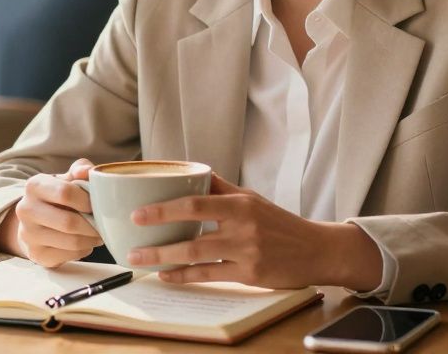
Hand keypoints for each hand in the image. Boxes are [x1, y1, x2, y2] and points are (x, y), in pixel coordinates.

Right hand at [0, 158, 102, 266]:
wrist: (34, 221)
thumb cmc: (57, 196)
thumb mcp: (67, 178)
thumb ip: (80, 169)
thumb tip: (87, 171)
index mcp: (34, 186)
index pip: (65, 193)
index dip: (87, 201)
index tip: (97, 204)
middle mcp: (26, 210)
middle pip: (69, 222)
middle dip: (93, 224)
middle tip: (104, 223)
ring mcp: (28, 234)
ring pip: (72, 242)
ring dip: (92, 239)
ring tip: (98, 233)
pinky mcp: (36, 254)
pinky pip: (69, 255)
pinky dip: (84, 250)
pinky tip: (85, 242)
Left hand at [125, 175, 383, 289]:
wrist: (315, 249)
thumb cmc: (278, 223)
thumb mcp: (251, 198)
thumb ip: (220, 187)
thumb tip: (190, 170)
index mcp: (240, 203)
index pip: (196, 201)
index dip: (165, 208)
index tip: (138, 213)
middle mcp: (243, 226)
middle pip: (193, 232)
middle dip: (159, 237)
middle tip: (131, 242)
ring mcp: (246, 252)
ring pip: (198, 257)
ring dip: (165, 260)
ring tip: (141, 260)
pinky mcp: (250, 275)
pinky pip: (210, 276)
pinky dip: (184, 277)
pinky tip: (167, 276)